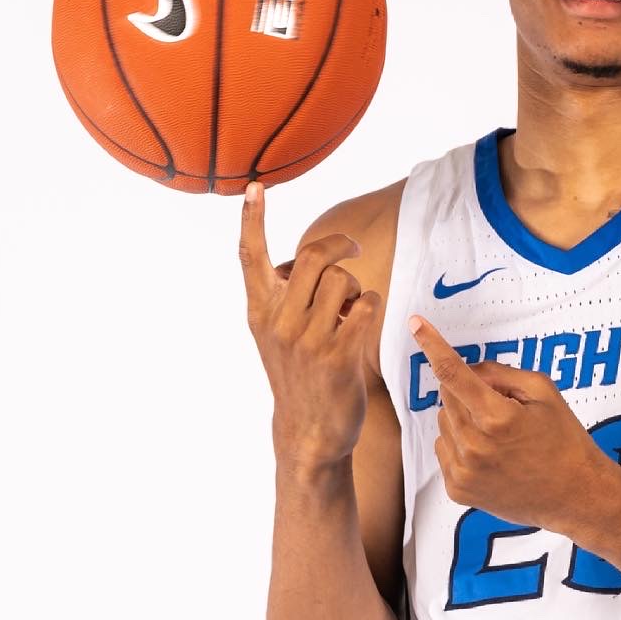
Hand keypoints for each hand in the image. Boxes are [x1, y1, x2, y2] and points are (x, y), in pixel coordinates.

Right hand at [239, 182, 380, 468]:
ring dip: (355, 286)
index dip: (253, 219)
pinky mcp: (338, 354)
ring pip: (342, 279)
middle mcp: (278, 321)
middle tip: (355, 248)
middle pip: (313, 255)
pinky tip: (361, 324)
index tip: (255, 187)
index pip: (250, 256)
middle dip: (340, 245)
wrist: (308, 432)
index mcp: (259, 311)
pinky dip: (370, 306)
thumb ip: (285, 297)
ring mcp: (307, 338)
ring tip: (349, 309)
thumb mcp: (276, 335)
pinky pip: (367, 304)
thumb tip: (315, 258)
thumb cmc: (299, 375)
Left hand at [409, 314, 605, 535]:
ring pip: (444, 422)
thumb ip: (500, 374)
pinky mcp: (457, 489)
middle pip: (448, 397)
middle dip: (469, 394)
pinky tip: (491, 456)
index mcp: (497, 417)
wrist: (574, 496)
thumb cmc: (564, 440)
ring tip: (500, 438)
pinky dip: (461, 445)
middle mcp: (475, 446)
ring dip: (464, 420)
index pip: (453, 372)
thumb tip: (467, 371)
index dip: (432, 344)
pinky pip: (444, 449)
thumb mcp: (543, 392)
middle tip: (502, 408)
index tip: (415, 323)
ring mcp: (463, 471)